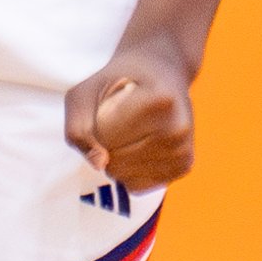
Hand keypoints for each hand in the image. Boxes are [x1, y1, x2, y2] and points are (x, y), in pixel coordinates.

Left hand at [66, 33, 194, 190]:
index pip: (104, 135)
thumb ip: (78, 127)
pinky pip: (136, 186)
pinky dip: (127, 170)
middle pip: (113, 159)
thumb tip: (100, 165)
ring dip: (114, 157)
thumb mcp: (85, 93)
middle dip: (104, 142)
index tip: (112, 102)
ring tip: (131, 129)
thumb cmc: (117, 83)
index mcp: (160, 101)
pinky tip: (138, 144)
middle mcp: (178, 128)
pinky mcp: (183, 167)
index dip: (95, 123)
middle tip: (120, 117)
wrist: (160, 74)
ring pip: (123, 175)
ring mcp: (184, 150)